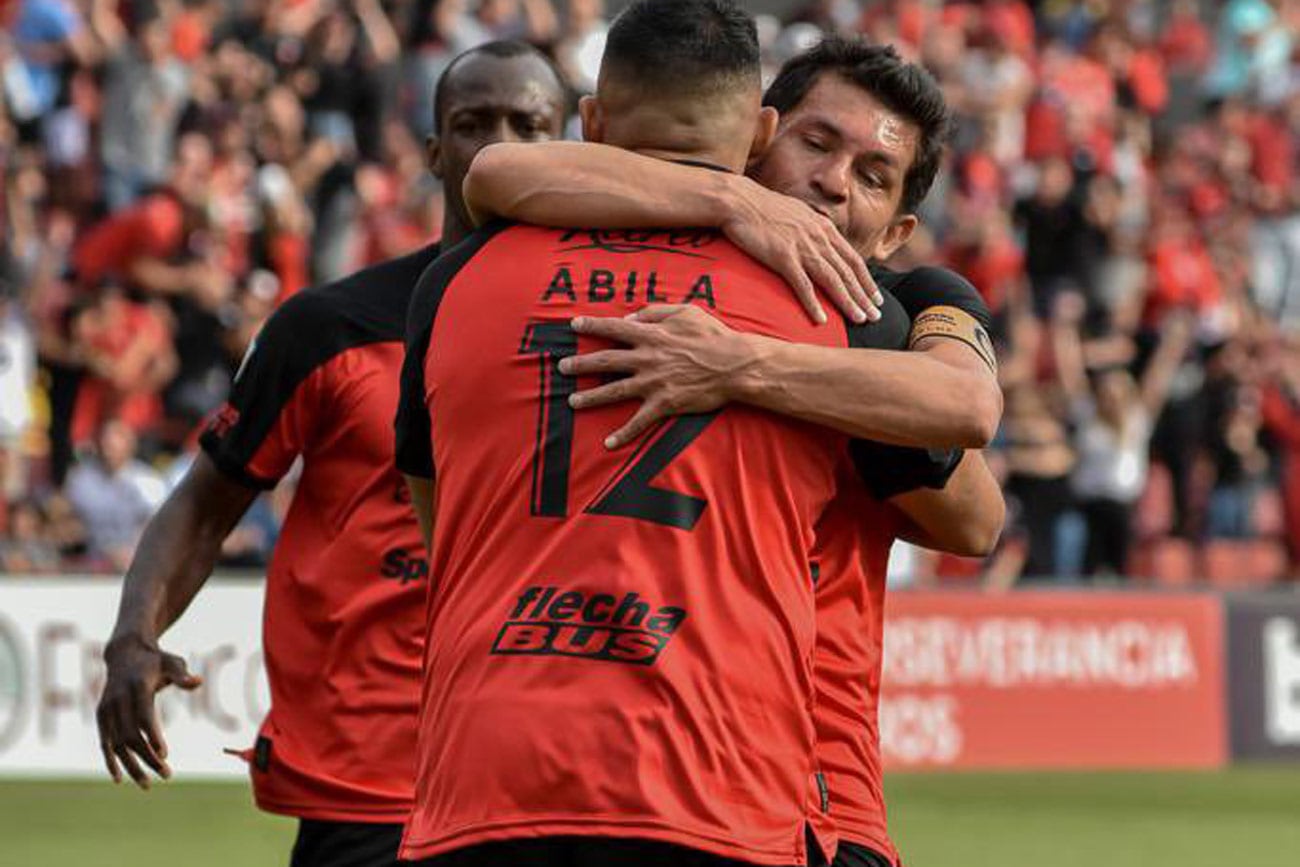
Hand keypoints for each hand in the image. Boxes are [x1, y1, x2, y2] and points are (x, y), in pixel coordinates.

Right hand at [97, 635, 202, 788]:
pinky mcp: (100, 715)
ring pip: (116, 744)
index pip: (144, 716)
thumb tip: (198, 682)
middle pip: (131, 736)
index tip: (165, 755)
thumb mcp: (172, 662)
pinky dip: (110, 761)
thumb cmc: (156, 661)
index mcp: (137, 686)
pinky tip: (119, 779)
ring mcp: (107, 708)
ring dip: (131, 766)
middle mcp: (118, 699)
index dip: (153, 736)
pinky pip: (104, 742)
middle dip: (147, 758)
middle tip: (167, 775)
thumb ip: (182, 675)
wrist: (124, 653)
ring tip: (148, 784)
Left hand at [561, 305, 756, 448]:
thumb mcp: (686, 312)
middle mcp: (646, 359)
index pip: (613, 328)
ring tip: (572, 402)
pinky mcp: (664, 404)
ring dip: (591, 397)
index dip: (592, 325)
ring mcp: (653, 383)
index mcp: (651, 335)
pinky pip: (639, 422)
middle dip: (580, 364)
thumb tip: (629, 319)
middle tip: (561, 367)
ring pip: (614, 390)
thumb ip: (654, 313)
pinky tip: (608, 444)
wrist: (734, 365)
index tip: (573, 325)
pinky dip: (623, 434)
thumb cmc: (713, 336)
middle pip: (605, 360)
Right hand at [723, 177, 879, 324]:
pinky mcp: (783, 257)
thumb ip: (812, 228)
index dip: (866, 280)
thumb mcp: (797, 213)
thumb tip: (821, 239)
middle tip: (875, 317)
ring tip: (859, 320)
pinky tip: (822, 320)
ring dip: (848, 302)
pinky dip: (814, 304)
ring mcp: (802, 247)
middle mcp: (818, 238)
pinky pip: (803, 285)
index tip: (875, 297)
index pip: (853, 259)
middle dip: (864, 296)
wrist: (739, 200)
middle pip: (847, 272)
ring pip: (832, 280)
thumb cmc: (762, 207)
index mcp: (823, 228)